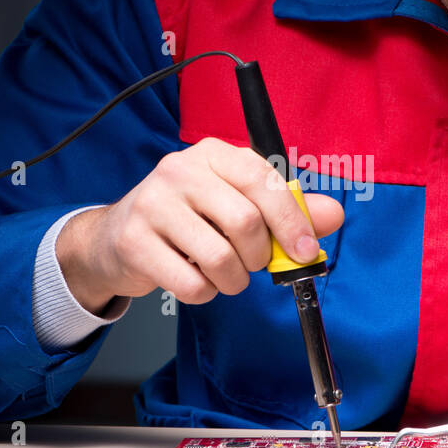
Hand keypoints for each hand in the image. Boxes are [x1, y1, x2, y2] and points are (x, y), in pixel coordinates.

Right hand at [56, 137, 343, 312]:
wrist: (115, 239)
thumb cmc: (187, 221)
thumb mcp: (237, 205)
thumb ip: (286, 210)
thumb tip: (331, 217)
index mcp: (213, 154)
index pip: (263, 180)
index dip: (290, 220)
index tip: (304, 250)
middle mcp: (180, 171)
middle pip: (245, 222)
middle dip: (258, 256)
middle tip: (250, 263)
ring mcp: (153, 204)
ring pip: (220, 258)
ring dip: (232, 280)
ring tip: (221, 272)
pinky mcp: (135, 242)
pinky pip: (192, 284)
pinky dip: (204, 293)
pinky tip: (193, 277)